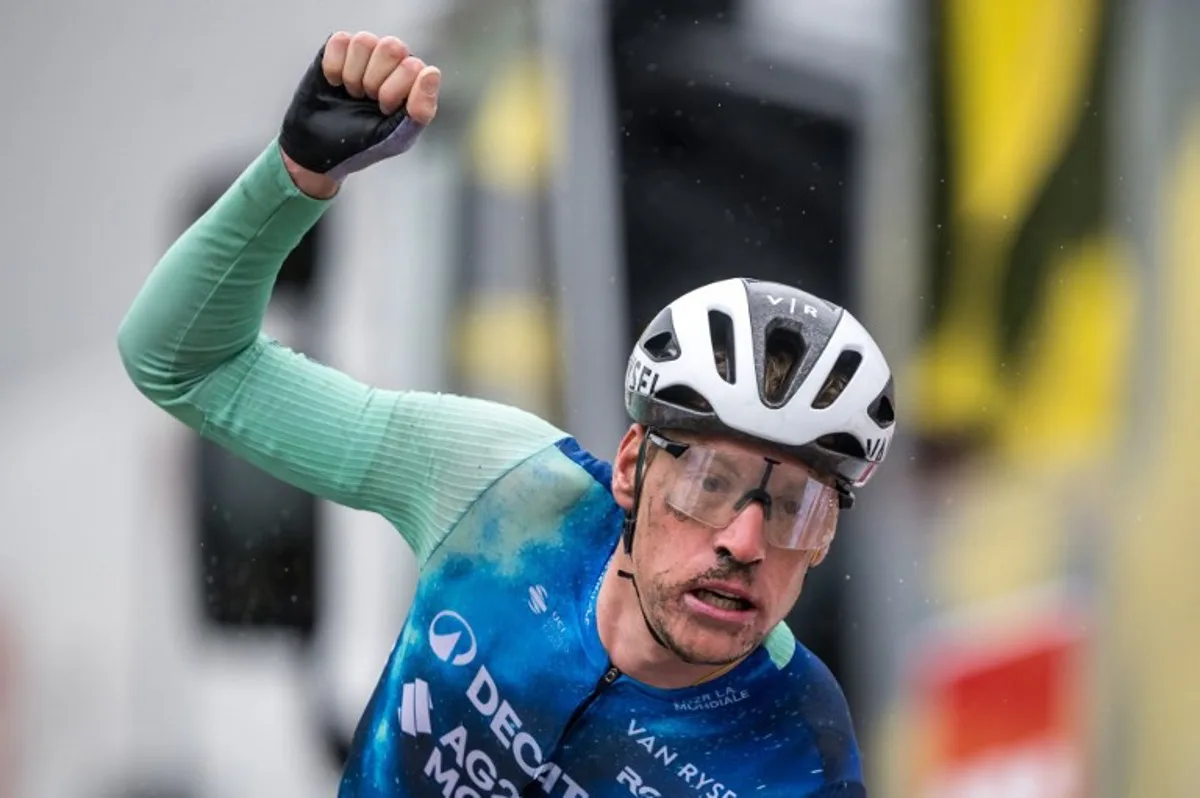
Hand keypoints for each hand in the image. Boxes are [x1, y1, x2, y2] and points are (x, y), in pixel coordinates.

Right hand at [279, 31, 442, 196]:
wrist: (322, 148)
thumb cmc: (363, 143)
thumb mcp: (398, 137)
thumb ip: (421, 109)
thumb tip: (432, 72)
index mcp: (413, 81)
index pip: (414, 67)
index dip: (394, 91)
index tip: (384, 110)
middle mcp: (394, 61)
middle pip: (392, 47)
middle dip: (374, 81)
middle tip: (367, 100)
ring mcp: (368, 52)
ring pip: (365, 41)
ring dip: (353, 75)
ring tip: (353, 93)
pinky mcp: (340, 48)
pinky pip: (340, 41)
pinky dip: (334, 67)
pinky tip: (335, 83)